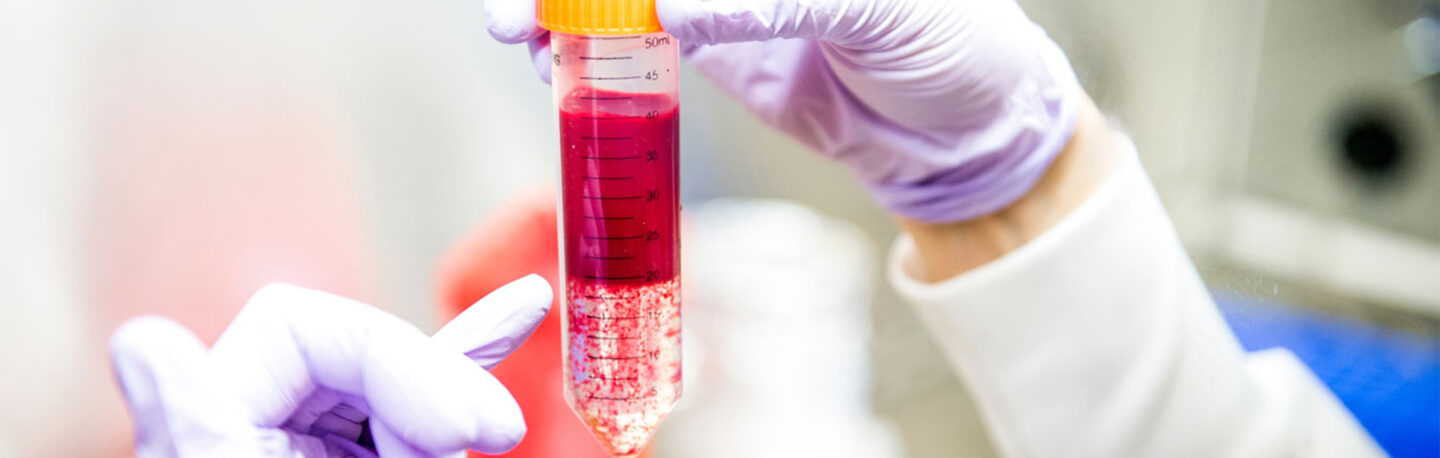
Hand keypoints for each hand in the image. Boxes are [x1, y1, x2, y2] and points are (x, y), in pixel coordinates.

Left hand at [109, 276, 552, 457]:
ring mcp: (328, 442)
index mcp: (221, 418)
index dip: (396, 362)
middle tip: (491, 434)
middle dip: (432, 384)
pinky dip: (470, 368)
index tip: (463, 429)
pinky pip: (426, 412)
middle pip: (364, 352)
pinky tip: (525, 306)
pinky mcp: (376, 457)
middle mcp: (274, 422)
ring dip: (457, 401)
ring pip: (407, 389)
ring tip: (492, 433)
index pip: (306, 330)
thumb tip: (142, 344)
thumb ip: (202, 429)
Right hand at [484, 0, 1082, 222]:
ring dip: (560, 5)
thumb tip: (674, 7)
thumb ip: (777, 1)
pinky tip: (551, 61)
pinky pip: (632, 30)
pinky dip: (584, 42)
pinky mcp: (712, 41)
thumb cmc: (956, 45)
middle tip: (520, 12)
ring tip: (517, 34)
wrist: (967, 133)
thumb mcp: (882, 11)